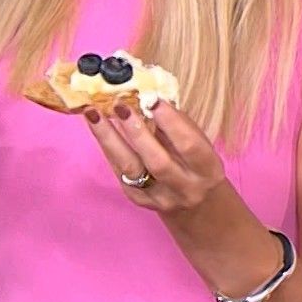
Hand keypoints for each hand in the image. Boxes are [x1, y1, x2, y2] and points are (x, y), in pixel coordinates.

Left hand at [83, 100, 229, 213]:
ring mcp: (161, 197)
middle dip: (137, 132)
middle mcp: (186, 187)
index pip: (190, 146)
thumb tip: (151, 96)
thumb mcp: (198, 143)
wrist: (196, 205)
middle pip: (158, 161)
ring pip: (130, 167)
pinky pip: (119, 172)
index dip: (171, 122)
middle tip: (119, 105)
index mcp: (207, 169)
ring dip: (110, 138)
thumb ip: (178, 124)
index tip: (152, 99)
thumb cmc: (195, 163)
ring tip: (94, 114)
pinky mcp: (139, 200)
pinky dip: (108, 148)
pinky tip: (98, 128)